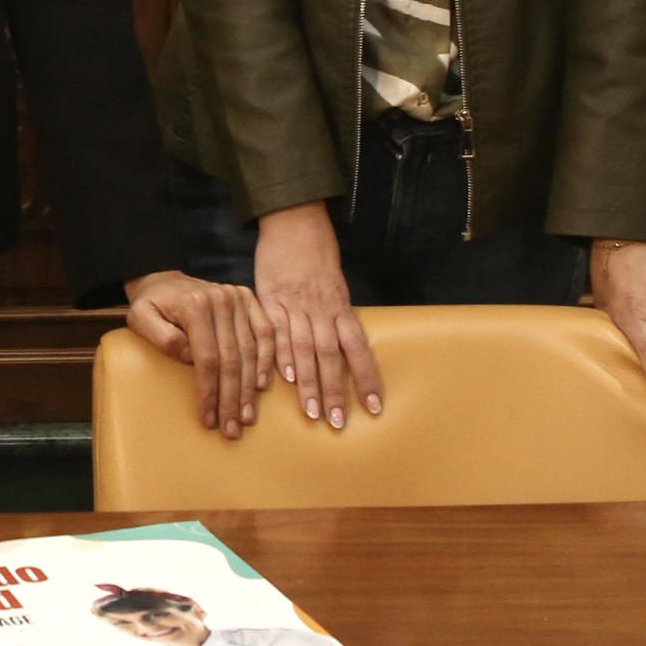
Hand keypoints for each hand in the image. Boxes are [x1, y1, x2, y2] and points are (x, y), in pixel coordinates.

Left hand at [123, 270, 271, 438]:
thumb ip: (161, 338)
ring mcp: (238, 298)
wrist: (165, 280)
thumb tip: (190, 358)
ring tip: (246, 417)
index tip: (209, 419)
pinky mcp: (249, 300)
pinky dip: (267, 361)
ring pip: (251, 351)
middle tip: (231, 429)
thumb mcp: (139, 318)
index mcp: (195, 305)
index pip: (207, 358)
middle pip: (232, 358)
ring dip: (250, 389)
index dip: (209, 392)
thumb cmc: (152, 305)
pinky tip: (262, 386)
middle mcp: (221, 299)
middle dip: (231, 399)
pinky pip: (266, 333)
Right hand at [253, 203, 382, 428]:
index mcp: (341, 306)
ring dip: (309, 384)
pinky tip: (283, 379)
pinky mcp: (271, 300)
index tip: (374, 407)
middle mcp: (322, 309)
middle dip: (335, 391)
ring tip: (311, 412)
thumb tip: (344, 351)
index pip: (359, 349)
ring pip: (305, 349)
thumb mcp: (335, 286)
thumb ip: (336, 317)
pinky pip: (277, 332)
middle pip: (332, 355)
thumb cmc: (318, 256)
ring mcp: (296, 305)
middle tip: (337, 422)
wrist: (294, 222)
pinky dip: (280, 356)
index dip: (367, 378)